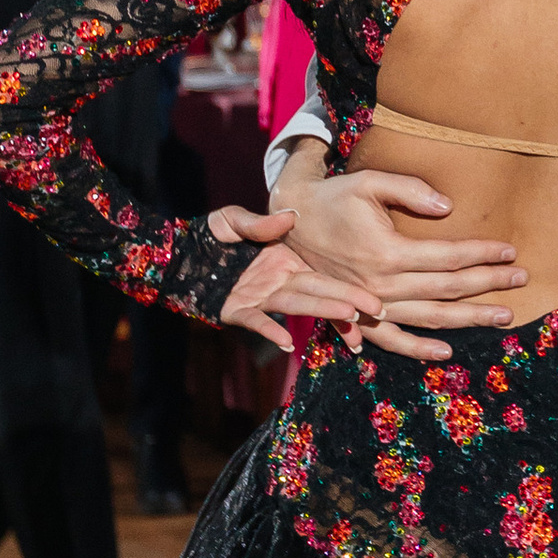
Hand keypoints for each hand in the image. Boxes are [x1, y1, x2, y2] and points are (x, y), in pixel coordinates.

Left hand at [209, 207, 382, 353]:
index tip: (373, 292)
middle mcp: (280, 280)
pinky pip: (257, 322)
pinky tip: (286, 342)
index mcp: (286, 258)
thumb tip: (291, 216)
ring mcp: (261, 297)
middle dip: (348, 301)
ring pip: (297, 305)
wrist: (180, 256)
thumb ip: (260, 222)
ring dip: (322, 313)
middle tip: (377, 312)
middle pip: (319, 290)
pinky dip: (271, 331)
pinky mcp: (237, 311)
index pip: (323, 272)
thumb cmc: (210, 236)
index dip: (348, 282)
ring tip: (348, 323)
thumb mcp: (233, 221)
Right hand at [273, 160, 524, 363]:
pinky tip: (446, 351)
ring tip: (504, 316)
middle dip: (489, 284)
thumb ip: (409, 190)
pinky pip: (392, 340)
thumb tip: (448, 206)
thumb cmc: (333, 199)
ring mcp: (371, 306)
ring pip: (430, 317)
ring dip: (470, 319)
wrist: (290, 225)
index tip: (511, 250)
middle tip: (522, 279)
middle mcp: (382, 285)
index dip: (483, 253)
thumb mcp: (368, 183)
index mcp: (388, 252)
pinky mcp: (358, 317)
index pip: (450, 257)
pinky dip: (418, 349)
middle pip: (449, 289)